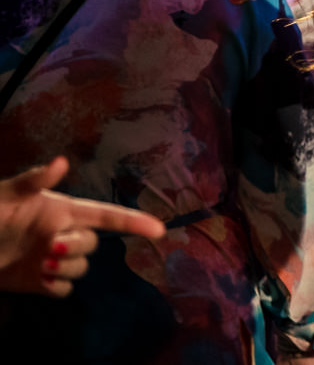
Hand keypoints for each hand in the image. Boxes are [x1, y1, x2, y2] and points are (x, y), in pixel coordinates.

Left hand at [0, 157, 165, 296]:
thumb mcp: (5, 194)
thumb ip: (33, 180)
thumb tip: (61, 161)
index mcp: (60, 211)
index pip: (105, 216)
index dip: (133, 221)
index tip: (160, 230)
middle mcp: (62, 234)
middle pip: (92, 244)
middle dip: (75, 248)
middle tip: (49, 248)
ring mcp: (51, 259)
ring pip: (80, 268)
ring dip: (65, 269)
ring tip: (40, 266)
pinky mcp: (39, 282)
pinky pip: (62, 289)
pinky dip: (55, 287)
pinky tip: (38, 281)